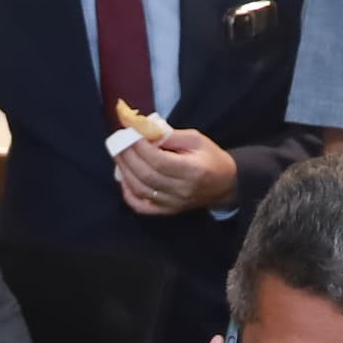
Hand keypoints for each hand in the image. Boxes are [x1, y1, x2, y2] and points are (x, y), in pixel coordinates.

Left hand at [113, 124, 235, 216]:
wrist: (225, 184)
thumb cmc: (211, 158)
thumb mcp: (196, 139)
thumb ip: (169, 136)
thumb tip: (143, 131)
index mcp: (192, 170)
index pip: (158, 160)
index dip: (139, 146)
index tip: (128, 131)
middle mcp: (181, 190)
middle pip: (146, 174)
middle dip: (127, 156)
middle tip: (118, 141)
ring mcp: (173, 204)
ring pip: (140, 190)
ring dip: (124, 171)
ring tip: (118, 155)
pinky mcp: (167, 211)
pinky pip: (141, 207)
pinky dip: (128, 193)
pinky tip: (123, 178)